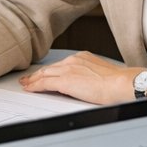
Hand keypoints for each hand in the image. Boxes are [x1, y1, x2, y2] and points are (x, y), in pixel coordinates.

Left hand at [17, 52, 133, 103]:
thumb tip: (84, 84)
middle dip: (37, 74)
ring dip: (33, 80)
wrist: (121, 84)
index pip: (60, 65)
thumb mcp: (100, 74)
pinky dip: (35, 86)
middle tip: (28, 78)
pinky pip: (44, 83)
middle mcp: (73, 61)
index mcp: (82, 58)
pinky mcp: (65, 81)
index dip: (50, 70)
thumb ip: (89, 76)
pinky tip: (29, 89)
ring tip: (25, 84)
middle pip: (49, 68)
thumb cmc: (118, 83)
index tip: (44, 73)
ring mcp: (67, 70)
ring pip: (44, 74)